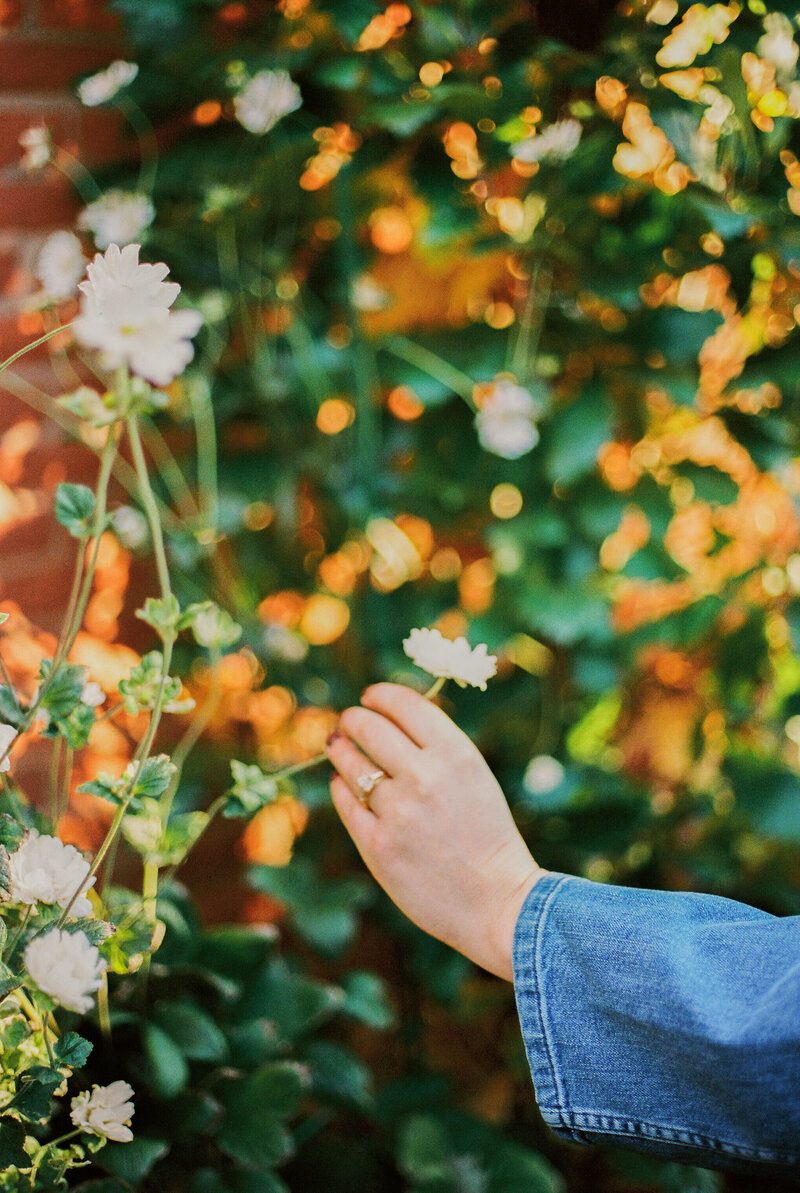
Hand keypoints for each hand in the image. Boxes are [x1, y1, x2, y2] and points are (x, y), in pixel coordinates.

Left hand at [324, 683, 544, 980]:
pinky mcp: (377, 846)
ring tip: (337, 744)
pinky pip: (346, 803)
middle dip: (355, 718)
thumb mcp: (475, 777)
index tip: (371, 696)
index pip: (405, 705)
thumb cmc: (489, 837)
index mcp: (455, 754)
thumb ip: (437, 748)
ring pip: (351, 763)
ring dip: (341, 748)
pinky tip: (342, 782)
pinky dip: (341, 787)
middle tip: (349, 720)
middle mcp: (423, 777)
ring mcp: (397, 812)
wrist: (499, 902)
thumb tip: (390, 718)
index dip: (381, 695)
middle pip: (370, 728)